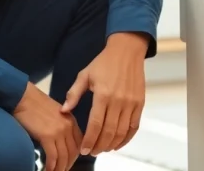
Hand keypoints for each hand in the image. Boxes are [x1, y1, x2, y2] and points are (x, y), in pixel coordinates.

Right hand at [12, 82, 82, 170]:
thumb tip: (58, 143)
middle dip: (67, 165)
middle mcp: (68, 126)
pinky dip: (51, 166)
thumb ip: (60, 126)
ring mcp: (59, 131)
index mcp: (71, 120)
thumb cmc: (34, 104)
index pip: (78, 143)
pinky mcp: (47, 135)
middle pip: (73, 152)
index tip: (68, 163)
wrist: (22, 96)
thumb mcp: (54, 114)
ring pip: (64, 157)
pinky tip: (47, 170)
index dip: (74, 156)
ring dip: (60, 168)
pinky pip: (53, 157)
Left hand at [61, 32, 148, 155]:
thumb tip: (63, 111)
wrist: (126, 51)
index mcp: (102, 94)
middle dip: (99, 146)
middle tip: (91, 152)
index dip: (89, 140)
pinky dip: (127, 138)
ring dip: (112, 144)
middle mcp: (118, 100)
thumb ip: (74, 94)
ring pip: (122, 132)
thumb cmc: (103, 62)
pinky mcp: (140, 103)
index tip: (83, 150)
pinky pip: (134, 126)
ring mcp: (131, 103)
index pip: (95, 125)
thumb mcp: (85, 75)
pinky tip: (118, 143)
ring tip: (103, 149)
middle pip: (109, 132)